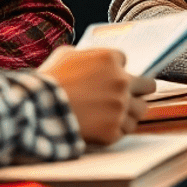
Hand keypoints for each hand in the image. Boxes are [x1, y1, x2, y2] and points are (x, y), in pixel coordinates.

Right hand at [38, 46, 155, 144]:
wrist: (39, 108)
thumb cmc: (49, 80)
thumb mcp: (66, 55)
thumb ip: (86, 55)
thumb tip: (91, 60)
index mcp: (110, 59)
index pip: (125, 60)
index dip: (116, 69)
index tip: (108, 76)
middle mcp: (121, 82)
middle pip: (148, 85)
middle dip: (141, 89)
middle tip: (136, 94)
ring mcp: (119, 107)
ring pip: (141, 110)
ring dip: (131, 111)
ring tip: (119, 114)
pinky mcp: (113, 130)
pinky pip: (124, 131)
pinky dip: (116, 130)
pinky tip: (103, 128)